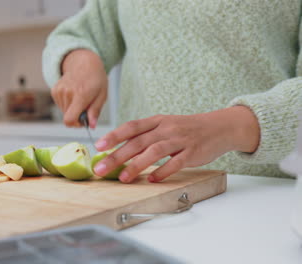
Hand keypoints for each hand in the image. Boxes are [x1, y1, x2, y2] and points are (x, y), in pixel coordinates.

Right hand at [51, 49, 107, 127]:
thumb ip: (95, 111)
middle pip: (67, 117)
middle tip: (85, 107)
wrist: (84, 62)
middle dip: (76, 116)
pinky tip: (73, 94)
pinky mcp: (54, 90)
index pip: (69, 119)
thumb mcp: (102, 95)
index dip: (76, 124)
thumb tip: (91, 125)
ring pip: (63, 111)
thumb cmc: (95, 79)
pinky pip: (60, 105)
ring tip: (79, 98)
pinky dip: (67, 103)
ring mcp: (59, 91)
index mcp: (81, 95)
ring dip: (72, 109)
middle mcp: (67, 93)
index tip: (83, 121)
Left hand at [93, 106, 259, 182]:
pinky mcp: (193, 152)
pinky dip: (163, 171)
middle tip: (102, 168)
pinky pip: (176, 163)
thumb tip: (119, 149)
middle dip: (117, 156)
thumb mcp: (165, 125)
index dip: (114, 135)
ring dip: (136, 165)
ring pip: (154, 151)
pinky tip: (151, 179)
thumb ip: (145, 135)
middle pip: (138, 142)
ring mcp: (180, 140)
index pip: (131, 127)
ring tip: (123, 178)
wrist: (220, 127)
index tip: (99, 146)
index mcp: (157, 121)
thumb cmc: (187, 129)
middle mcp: (166, 128)